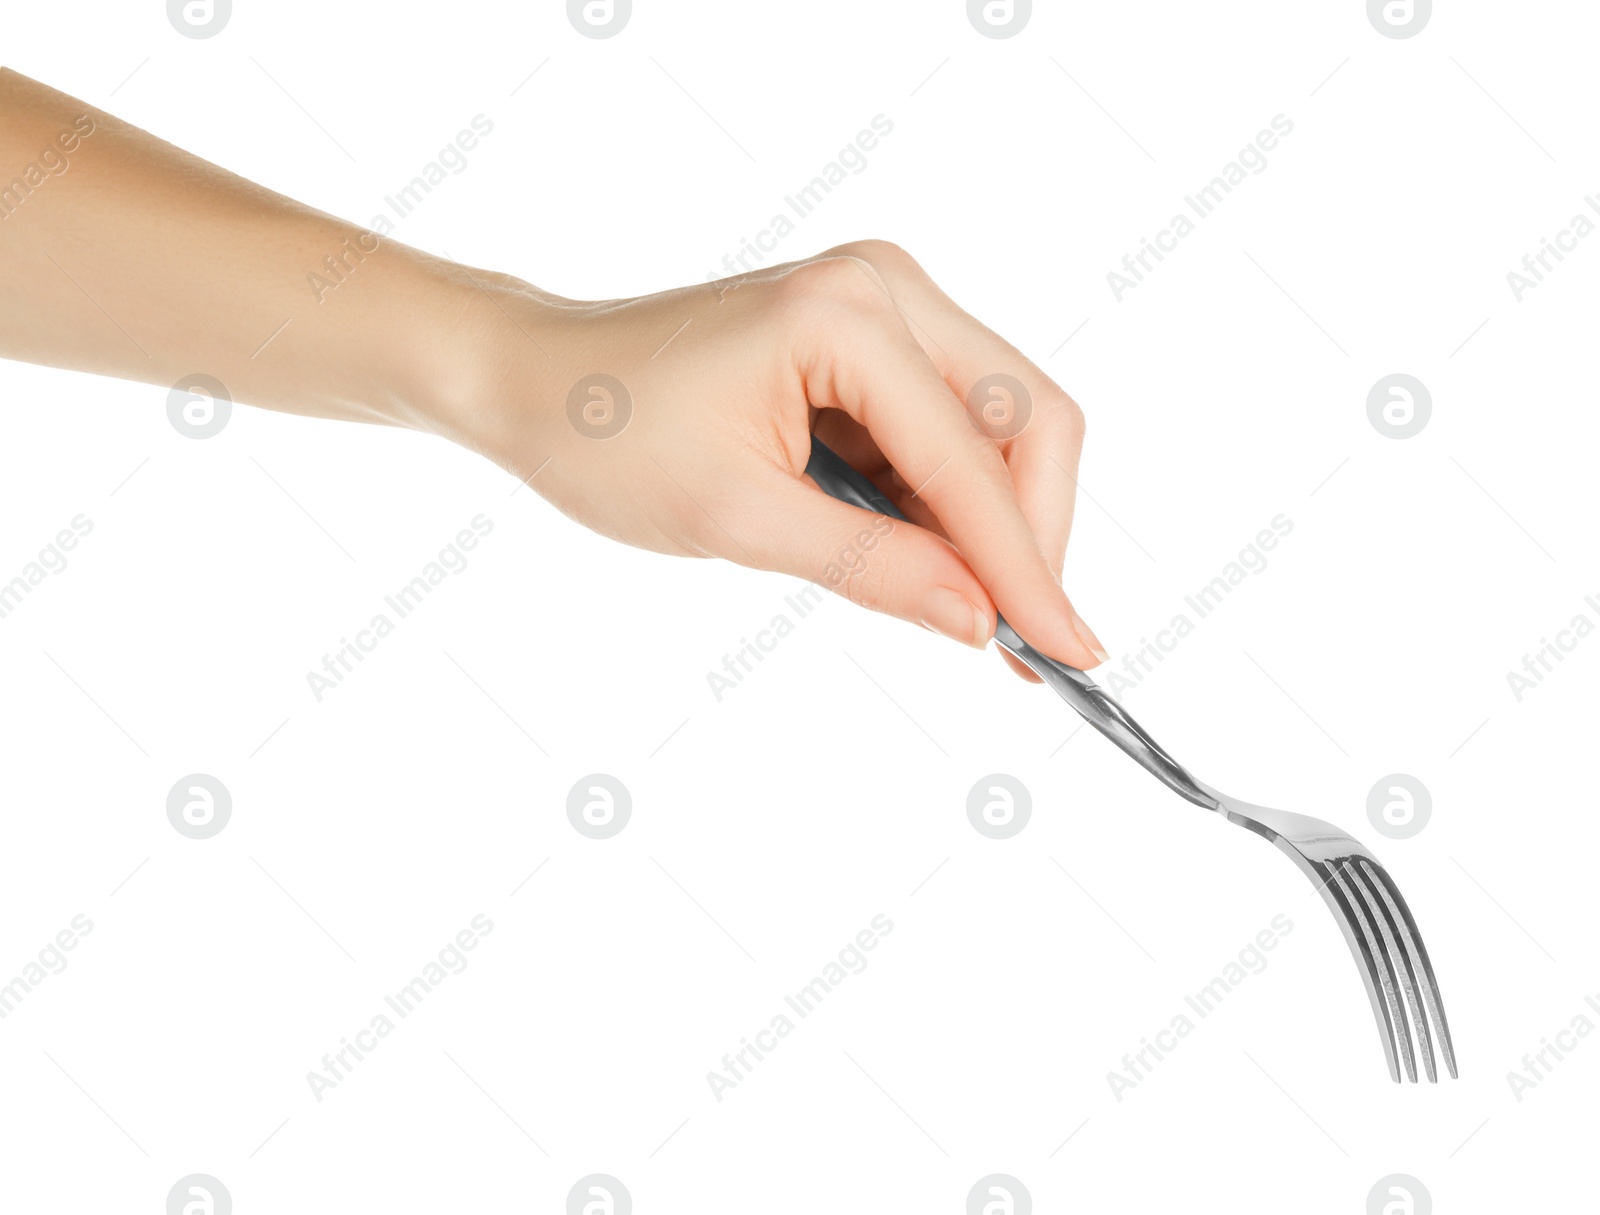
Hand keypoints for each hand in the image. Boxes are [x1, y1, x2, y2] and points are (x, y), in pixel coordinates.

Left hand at [447, 241, 1106, 671]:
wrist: (537, 383)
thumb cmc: (608, 435)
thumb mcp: (736, 520)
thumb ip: (872, 567)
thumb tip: (981, 624)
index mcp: (847, 316)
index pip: (971, 462)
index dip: (1026, 568)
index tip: (1067, 654)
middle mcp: (885, 290)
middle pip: (1025, 422)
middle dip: (1032, 537)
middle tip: (1028, 646)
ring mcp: (884, 308)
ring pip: (999, 431)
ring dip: (995, 526)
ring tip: (974, 619)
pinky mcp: (873, 342)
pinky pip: (950, 432)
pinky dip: (952, 507)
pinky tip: (932, 567)